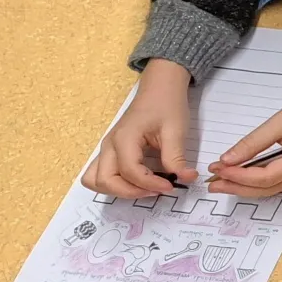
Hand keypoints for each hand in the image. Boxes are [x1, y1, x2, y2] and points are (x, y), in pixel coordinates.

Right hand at [85, 60, 194, 196]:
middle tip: (158, 189)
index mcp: (124, 138)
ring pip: (95, 180)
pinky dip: (113, 184)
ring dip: (117, 191)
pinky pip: (99, 175)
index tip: (172, 186)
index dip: (151, 184)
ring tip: (145, 188)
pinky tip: (137, 182)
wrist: (159, 89)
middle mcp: (108, 145)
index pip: (130, 171)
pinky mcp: (109, 152)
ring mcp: (106, 149)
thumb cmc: (167, 105)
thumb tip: (186, 178)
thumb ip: (176, 157)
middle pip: (105, 181)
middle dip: (131, 192)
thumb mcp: (176, 130)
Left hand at [208, 85, 281, 195]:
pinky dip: (260, 181)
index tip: (217, 169)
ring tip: (224, 182)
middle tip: (213, 183)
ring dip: (247, 187)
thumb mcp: (279, 122)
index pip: (264, 177)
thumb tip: (228, 159)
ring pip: (273, 188)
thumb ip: (253, 143)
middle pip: (268, 189)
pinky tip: (244, 176)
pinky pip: (280, 181)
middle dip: (238, 187)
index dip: (238, 176)